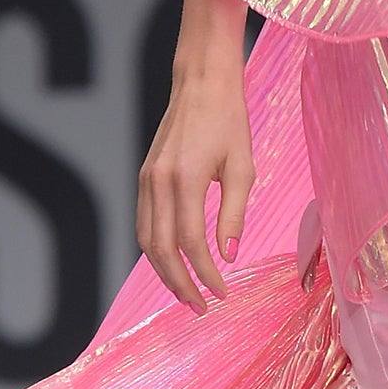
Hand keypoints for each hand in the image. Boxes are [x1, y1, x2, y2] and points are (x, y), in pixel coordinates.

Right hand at [136, 0, 254, 312]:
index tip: (222, 293)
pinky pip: (144, 222)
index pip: (189, 243)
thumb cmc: (229, 120)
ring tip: (188, 292)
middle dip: (180, 284)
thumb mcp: (243, 166)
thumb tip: (228, 256)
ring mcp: (146, 179)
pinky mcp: (145, 176)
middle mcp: (158, 182)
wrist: (201, 82)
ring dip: (164, 271)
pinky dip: (156, 248)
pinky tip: (174, 261)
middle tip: (201, 306)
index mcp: (185, 179)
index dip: (205, 274)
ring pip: (146, 240)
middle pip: (160, 250)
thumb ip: (234, 214)